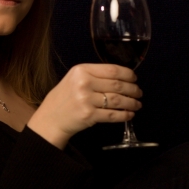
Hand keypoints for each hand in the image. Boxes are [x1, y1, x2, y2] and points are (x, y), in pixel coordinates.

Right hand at [27, 63, 141, 148]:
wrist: (50, 118)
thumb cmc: (64, 98)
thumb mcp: (74, 79)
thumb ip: (94, 76)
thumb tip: (122, 77)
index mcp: (81, 71)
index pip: (112, 70)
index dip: (128, 74)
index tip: (134, 78)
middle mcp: (83, 83)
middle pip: (117, 85)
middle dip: (133, 89)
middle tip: (138, 93)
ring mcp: (86, 100)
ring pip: (118, 100)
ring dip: (131, 103)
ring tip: (137, 104)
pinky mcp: (89, 115)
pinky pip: (113, 114)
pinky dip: (124, 115)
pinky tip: (129, 114)